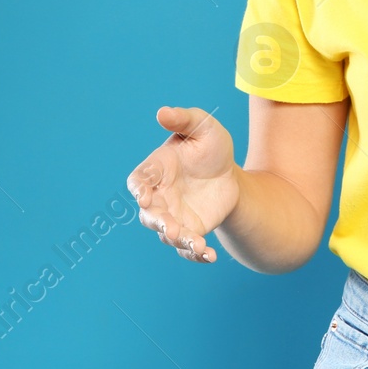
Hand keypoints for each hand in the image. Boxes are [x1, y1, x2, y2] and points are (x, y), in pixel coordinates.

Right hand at [126, 106, 239, 263]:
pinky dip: (195, 254)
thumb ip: (184, 119)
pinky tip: (209, 255)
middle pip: (149, 214)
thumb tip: (162, 112)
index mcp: (155, 170)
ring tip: (196, 244)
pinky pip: (187, 247)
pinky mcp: (189, 231)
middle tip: (170, 229)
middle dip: (158, 223)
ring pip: (167, 234)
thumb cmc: (209, 146)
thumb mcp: (203, 127)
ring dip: (179, 240)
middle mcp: (158, 197)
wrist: (229, 173)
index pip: (138, 181)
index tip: (144, 198)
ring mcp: (172, 217)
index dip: (138, 190)